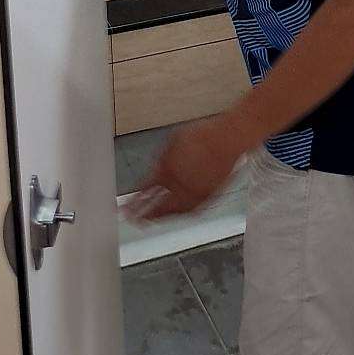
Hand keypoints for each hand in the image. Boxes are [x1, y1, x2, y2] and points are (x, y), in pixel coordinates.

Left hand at [125, 116, 241, 221]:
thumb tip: (155, 167)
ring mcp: (196, 194)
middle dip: (142, 214)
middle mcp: (181, 187)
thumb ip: (162, 158)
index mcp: (168, 171)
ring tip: (150, 220)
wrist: (228, 139)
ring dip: (159, 217)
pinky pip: (189, 210)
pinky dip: (178, 213)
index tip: (125, 208)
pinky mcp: (208, 197)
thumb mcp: (173, 140)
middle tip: (132, 219)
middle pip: (157, 207)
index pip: (146, 191)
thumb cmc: (203, 135)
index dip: (134, 201)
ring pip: (173, 212)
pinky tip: (174, 213)